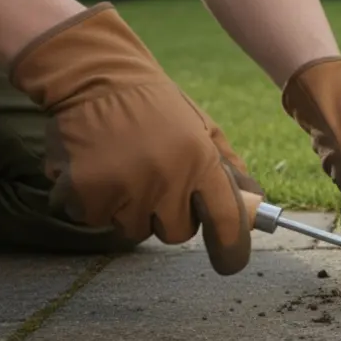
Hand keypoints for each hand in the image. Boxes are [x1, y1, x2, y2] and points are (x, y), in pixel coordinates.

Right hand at [7, 4, 255, 273]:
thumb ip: (230, 169)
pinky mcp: (84, 193)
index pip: (227, 221)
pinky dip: (93, 200)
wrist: (94, 77)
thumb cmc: (156, 105)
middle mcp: (165, 177)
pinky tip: (95, 165)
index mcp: (201, 160)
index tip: (230, 263)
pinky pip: (95, 218)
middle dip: (169, 214)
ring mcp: (123, 187)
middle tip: (155, 177)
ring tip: (123, 164)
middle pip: (177, 233)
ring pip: (134, 229)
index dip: (232, 249)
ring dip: (130, 207)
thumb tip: (256, 206)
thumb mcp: (204, 129)